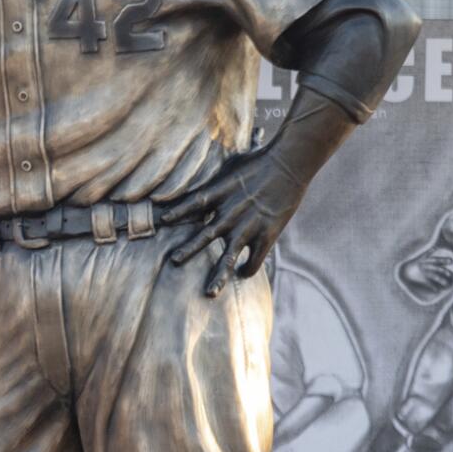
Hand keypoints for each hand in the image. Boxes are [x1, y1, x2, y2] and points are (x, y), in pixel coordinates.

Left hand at [159, 146, 306, 297]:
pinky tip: (243, 273)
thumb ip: (218, 172)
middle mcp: (230, 212)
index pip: (192, 203)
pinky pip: (254, 261)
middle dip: (189, 250)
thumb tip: (204, 160)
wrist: (289, 164)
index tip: (163, 220)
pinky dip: (248, 269)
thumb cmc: (262, 158)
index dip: (177, 212)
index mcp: (220, 192)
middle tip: (174, 260)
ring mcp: (248, 226)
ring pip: (229, 257)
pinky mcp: (266, 235)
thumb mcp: (233, 161)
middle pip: (204, 235)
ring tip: (210, 293)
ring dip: (218, 276)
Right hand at [409, 252, 452, 293]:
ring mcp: (424, 273)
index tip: (451, 261)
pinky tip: (438, 290)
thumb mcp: (422, 257)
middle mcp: (426, 266)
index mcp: (427, 260)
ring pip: (433, 276)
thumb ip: (429, 253)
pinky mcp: (422, 279)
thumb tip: (435, 247)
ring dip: (440, 280)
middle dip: (443, 270)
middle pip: (436, 268)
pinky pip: (428, 283)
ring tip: (447, 284)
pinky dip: (433, 287)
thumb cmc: (416, 263)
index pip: (436, 260)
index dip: (443, 260)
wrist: (406, 271)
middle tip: (450, 274)